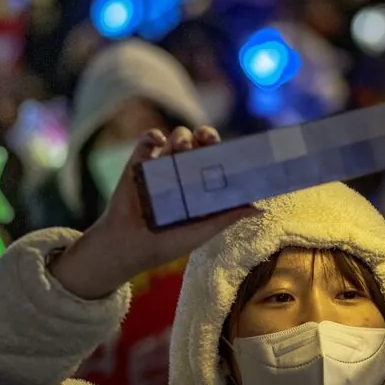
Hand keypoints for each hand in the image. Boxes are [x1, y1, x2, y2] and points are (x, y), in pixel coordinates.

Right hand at [49, 127, 259, 299]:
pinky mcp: (137, 164)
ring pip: (176, 138)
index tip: (230, 149)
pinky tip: (158, 142)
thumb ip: (226, 218)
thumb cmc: (165, 244)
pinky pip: (147, 141)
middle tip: (207, 139)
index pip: (216, 161)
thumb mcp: (200, 232)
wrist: (126, 249)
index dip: (224, 151)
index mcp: (199, 186)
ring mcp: (160, 166)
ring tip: (180, 150)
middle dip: (206, 135)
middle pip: (199, 144)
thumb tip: (258, 207)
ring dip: (182, 138)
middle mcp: (182, 173)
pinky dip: (153, 136)